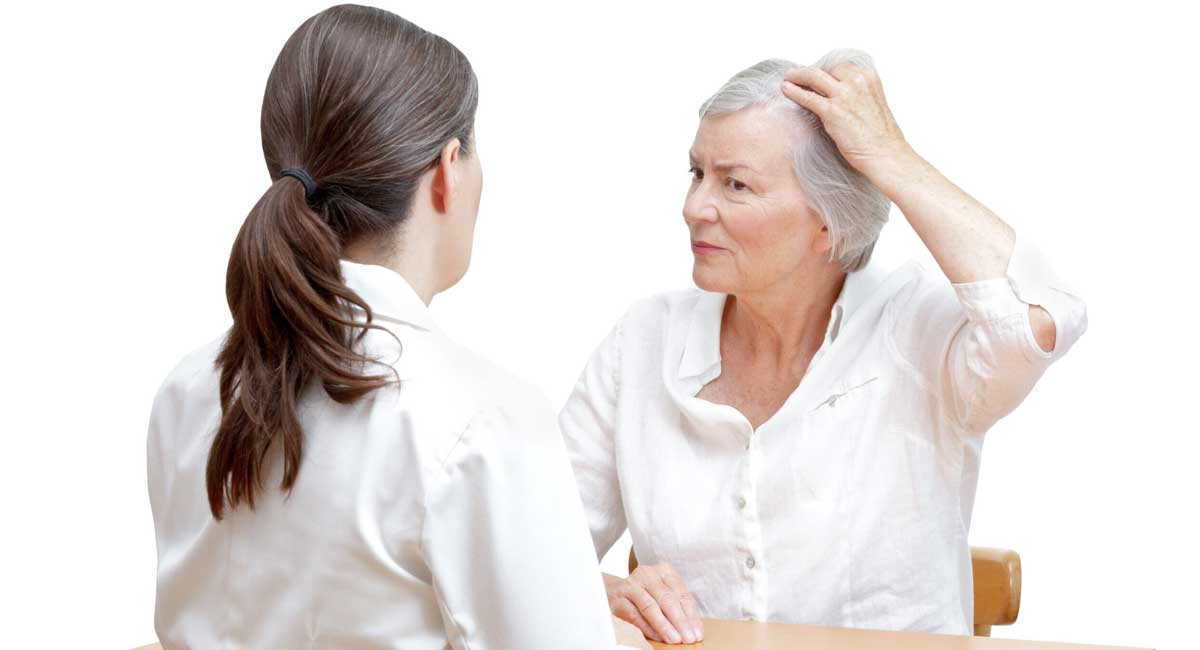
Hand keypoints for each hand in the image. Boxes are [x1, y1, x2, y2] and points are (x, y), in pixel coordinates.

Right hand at [604, 564, 702, 644]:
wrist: (613, 591)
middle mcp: (647, 574)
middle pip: (667, 599)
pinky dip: (648, 627)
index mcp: (664, 571)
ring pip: (650, 606)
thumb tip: (692, 630)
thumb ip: (676, 608)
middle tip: (689, 638)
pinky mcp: (617, 598)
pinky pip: (635, 615)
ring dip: (664, 625)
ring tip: (675, 639)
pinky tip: (658, 637)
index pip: (682, 594)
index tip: (698, 633)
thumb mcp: (663, 595)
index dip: (691, 615)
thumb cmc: (645, 595)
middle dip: (680, 621)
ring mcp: (631, 584)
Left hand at [781, 63, 913, 179]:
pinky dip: (794, 92)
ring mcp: (844, 95)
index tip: (812, 75)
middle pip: (824, 70)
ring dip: (797, 76)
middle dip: (808, 72)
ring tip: (787, 78)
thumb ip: (855, 93)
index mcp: (868, 77)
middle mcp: (857, 81)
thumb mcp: (871, 102)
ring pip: (813, 77)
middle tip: (795, 75)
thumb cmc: (879, 135)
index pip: (839, 67)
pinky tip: (785, 89)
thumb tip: (834, 93)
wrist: (885, 154)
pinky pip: (807, 97)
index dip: (823, 71)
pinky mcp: (833, 111)